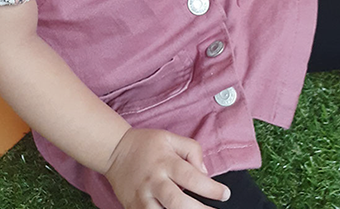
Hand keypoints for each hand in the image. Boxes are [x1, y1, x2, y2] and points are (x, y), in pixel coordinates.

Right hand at [105, 128, 229, 208]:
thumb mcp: (170, 138)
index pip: (191, 176)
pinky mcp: (134, 208)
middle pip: (178, 201)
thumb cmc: (146, 144)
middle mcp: (154, 180)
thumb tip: (205, 171)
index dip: (211, 188)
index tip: (225, 194)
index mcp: (166, 162)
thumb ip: (191, 150)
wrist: (114, 150)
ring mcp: (143, 197)